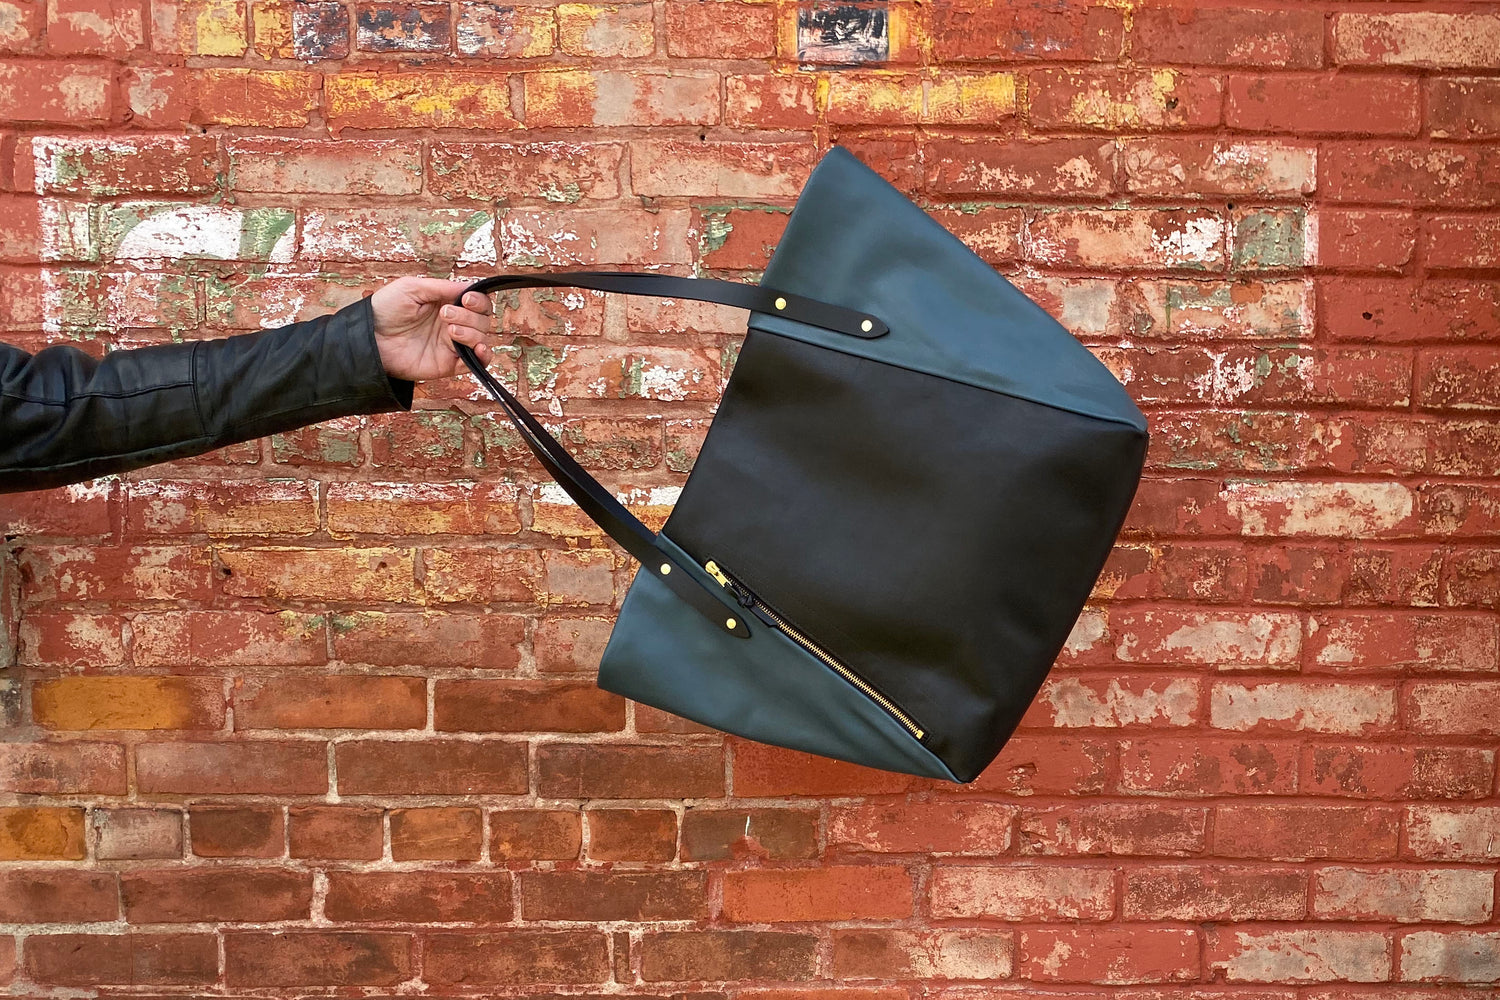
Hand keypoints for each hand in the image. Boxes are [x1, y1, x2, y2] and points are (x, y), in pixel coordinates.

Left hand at [369, 276, 495, 381]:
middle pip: (483, 320)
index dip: (478, 301)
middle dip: (469, 316)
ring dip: (472, 333)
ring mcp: (451, 345)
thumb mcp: (413, 287)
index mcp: (447, 304)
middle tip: (445, 315)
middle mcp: (453, 324)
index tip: (466, 299)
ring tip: (449, 330)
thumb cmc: (385, 309)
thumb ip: (443, 287)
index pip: (478, 303)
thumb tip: (470, 287)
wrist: (370, 338)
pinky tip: (477, 350)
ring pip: (481, 340)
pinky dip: (483, 357)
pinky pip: (476, 364)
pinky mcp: (448, 364)